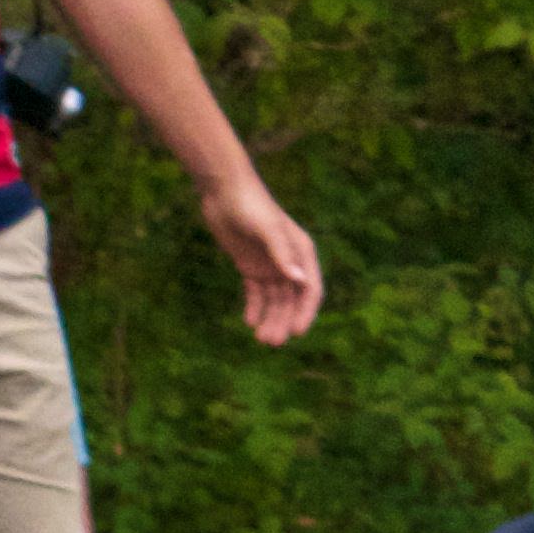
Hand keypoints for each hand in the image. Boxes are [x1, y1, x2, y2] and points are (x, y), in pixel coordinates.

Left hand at [200, 168, 323, 345]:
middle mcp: (289, 261)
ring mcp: (269, 264)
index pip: (310, 289)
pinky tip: (248, 321)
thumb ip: (281, 254)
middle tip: (271, 342)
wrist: (223, 190)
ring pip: (273, 299)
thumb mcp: (267, 229)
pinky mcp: (249, 265)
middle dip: (283, 321)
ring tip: (261, 339)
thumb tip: (299, 281)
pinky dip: (253, 307)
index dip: (305, 312)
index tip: (296, 332)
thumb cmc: (250, 205)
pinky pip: (255, 292)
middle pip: (291, 299)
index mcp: (301, 252)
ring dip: (269, 318)